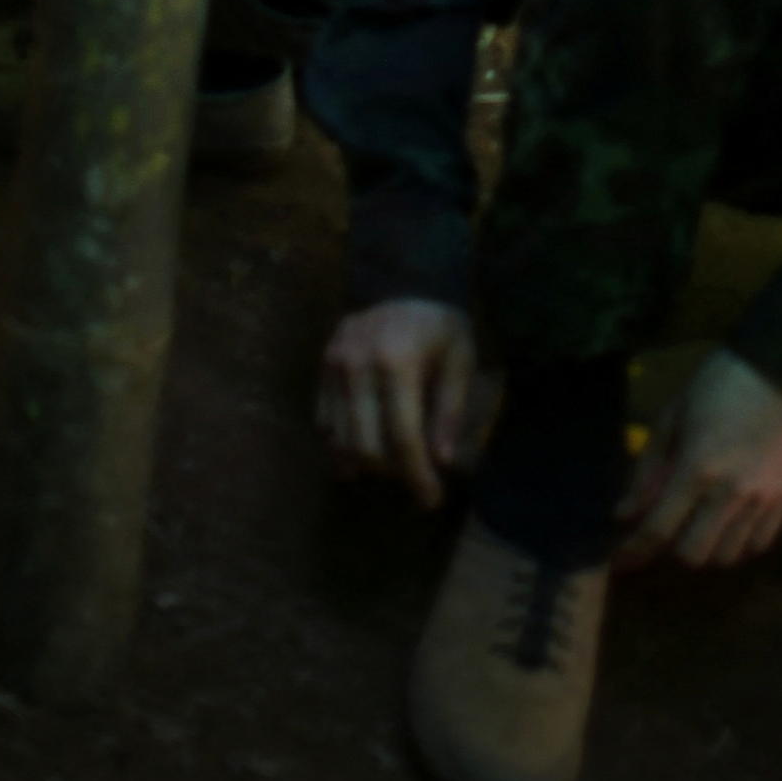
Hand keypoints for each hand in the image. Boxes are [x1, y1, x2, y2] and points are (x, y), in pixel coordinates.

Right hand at [318, 299, 498, 504]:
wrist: (404, 280)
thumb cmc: (440, 326)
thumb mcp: (460, 359)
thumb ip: (450, 409)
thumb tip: (440, 460)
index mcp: (395, 361)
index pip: (402, 436)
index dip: (416, 475)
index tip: (431, 500)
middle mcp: (356, 365)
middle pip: (365, 445)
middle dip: (393, 473)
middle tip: (416, 480)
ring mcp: (333, 366)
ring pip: (340, 439)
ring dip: (367, 463)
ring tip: (394, 465)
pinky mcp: (321, 368)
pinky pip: (325, 421)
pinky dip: (343, 443)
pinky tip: (366, 447)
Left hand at [616, 348, 781, 570]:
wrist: (776, 366)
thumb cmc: (714, 386)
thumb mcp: (670, 418)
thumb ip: (647, 472)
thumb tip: (624, 515)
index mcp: (696, 468)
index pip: (658, 530)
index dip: (634, 551)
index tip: (621, 561)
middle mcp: (730, 491)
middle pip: (693, 554)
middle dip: (672, 547)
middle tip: (670, 527)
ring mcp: (763, 497)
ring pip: (728, 555)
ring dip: (708, 545)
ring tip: (702, 522)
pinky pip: (759, 544)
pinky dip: (740, 542)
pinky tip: (731, 521)